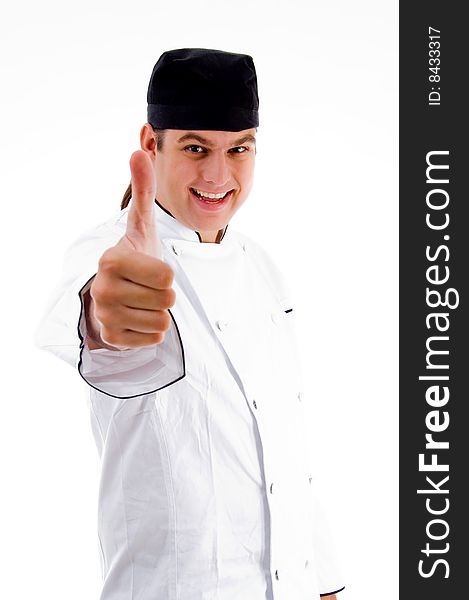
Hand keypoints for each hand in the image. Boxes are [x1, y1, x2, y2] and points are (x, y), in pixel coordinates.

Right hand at [87, 151, 174, 348]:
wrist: (115, 292)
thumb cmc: (134, 257)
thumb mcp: (141, 226)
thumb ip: (143, 192)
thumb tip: (138, 152)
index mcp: (112, 260)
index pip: (166, 277)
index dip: (167, 274)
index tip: (151, 269)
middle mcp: (104, 289)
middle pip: (166, 299)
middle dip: (164, 293)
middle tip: (148, 287)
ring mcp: (106, 316)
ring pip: (162, 321)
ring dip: (159, 312)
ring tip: (143, 301)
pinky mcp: (113, 338)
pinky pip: (153, 338)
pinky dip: (152, 330)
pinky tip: (139, 317)